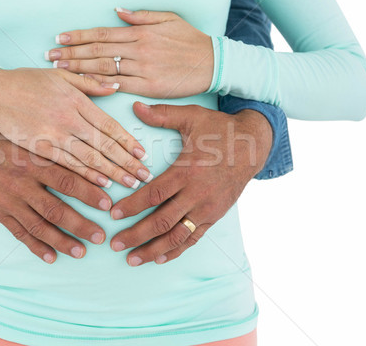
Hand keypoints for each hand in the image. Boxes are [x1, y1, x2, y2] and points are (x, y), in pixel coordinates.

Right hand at [0, 67, 150, 188]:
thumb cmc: (27, 82)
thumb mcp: (61, 76)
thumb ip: (90, 83)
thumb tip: (115, 87)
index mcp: (76, 100)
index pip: (109, 124)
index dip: (128, 141)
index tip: (143, 154)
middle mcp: (69, 118)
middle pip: (104, 144)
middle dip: (127, 162)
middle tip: (144, 176)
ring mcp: (54, 135)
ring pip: (89, 158)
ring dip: (112, 173)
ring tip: (130, 184)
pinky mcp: (39, 148)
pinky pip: (67, 165)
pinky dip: (86, 176)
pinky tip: (101, 185)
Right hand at [0, 124, 112, 262]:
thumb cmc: (10, 139)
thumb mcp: (34, 138)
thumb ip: (60, 149)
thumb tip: (94, 159)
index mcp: (34, 161)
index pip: (66, 181)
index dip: (89, 193)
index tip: (108, 204)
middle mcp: (21, 183)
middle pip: (55, 209)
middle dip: (80, 225)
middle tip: (100, 236)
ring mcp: (8, 200)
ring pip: (38, 226)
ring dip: (61, 241)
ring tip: (81, 252)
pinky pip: (19, 233)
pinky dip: (35, 246)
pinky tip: (51, 257)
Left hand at [46, 8, 213, 97]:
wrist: (212, 62)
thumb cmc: (190, 40)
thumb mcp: (168, 19)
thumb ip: (141, 15)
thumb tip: (117, 10)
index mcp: (140, 32)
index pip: (101, 34)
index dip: (78, 36)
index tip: (60, 39)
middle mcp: (138, 49)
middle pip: (97, 51)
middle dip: (71, 54)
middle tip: (50, 57)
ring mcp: (143, 68)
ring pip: (104, 67)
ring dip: (79, 68)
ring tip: (59, 70)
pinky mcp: (149, 86)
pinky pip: (120, 84)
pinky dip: (101, 84)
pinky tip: (84, 84)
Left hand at [107, 103, 272, 265]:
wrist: (253, 146)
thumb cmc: (219, 130)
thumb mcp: (192, 117)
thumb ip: (162, 114)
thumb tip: (135, 106)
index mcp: (186, 171)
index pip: (153, 194)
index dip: (131, 206)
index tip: (112, 214)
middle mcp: (196, 194)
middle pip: (161, 221)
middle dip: (135, 235)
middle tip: (114, 244)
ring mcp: (207, 209)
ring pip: (177, 236)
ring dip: (153, 249)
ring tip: (132, 259)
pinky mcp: (214, 216)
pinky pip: (193, 238)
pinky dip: (176, 250)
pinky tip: (159, 258)